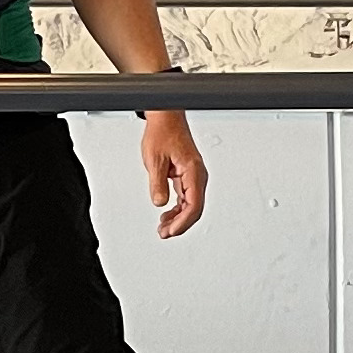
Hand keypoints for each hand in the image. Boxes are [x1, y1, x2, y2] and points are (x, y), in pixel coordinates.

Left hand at [141, 109, 207, 238]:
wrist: (166, 118)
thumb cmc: (163, 132)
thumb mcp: (155, 159)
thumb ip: (158, 183)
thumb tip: (159, 202)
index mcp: (193, 171)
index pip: (193, 205)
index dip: (183, 222)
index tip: (171, 231)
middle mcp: (197, 175)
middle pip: (194, 209)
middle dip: (180, 224)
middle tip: (164, 233)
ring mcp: (193, 176)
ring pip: (190, 205)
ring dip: (177, 218)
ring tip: (163, 228)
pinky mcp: (187, 176)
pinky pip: (185, 198)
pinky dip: (176, 209)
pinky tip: (166, 215)